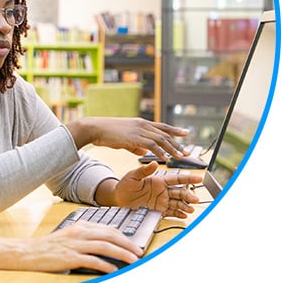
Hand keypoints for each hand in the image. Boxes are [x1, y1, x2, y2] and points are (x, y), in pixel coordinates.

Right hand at [22, 221, 143, 273]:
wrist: (30, 251)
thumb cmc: (50, 245)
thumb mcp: (70, 233)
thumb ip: (87, 233)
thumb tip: (107, 237)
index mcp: (81, 225)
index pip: (108, 229)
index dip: (124, 237)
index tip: (134, 244)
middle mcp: (80, 232)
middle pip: (110, 235)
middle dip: (128, 244)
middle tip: (139, 252)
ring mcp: (75, 244)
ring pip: (105, 246)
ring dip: (122, 253)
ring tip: (133, 260)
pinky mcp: (71, 257)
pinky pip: (93, 260)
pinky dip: (106, 264)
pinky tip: (113, 270)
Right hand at [66, 116, 190, 159]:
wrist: (96, 128)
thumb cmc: (107, 134)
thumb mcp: (124, 140)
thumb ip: (136, 146)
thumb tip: (144, 153)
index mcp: (141, 123)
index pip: (162, 126)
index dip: (175, 130)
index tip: (186, 133)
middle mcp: (143, 125)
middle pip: (165, 134)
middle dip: (177, 143)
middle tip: (186, 152)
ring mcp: (139, 130)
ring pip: (161, 139)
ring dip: (172, 149)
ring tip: (179, 157)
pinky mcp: (134, 137)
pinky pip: (151, 145)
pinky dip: (160, 152)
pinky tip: (165, 158)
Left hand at [109, 162, 202, 217]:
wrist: (118, 198)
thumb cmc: (125, 184)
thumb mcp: (133, 175)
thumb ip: (144, 170)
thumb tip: (154, 163)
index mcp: (159, 180)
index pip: (176, 179)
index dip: (188, 178)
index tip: (198, 178)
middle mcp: (162, 190)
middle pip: (179, 192)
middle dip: (188, 195)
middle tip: (195, 199)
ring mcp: (161, 200)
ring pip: (177, 202)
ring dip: (185, 205)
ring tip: (191, 209)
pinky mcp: (158, 209)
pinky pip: (170, 212)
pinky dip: (177, 214)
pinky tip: (184, 215)